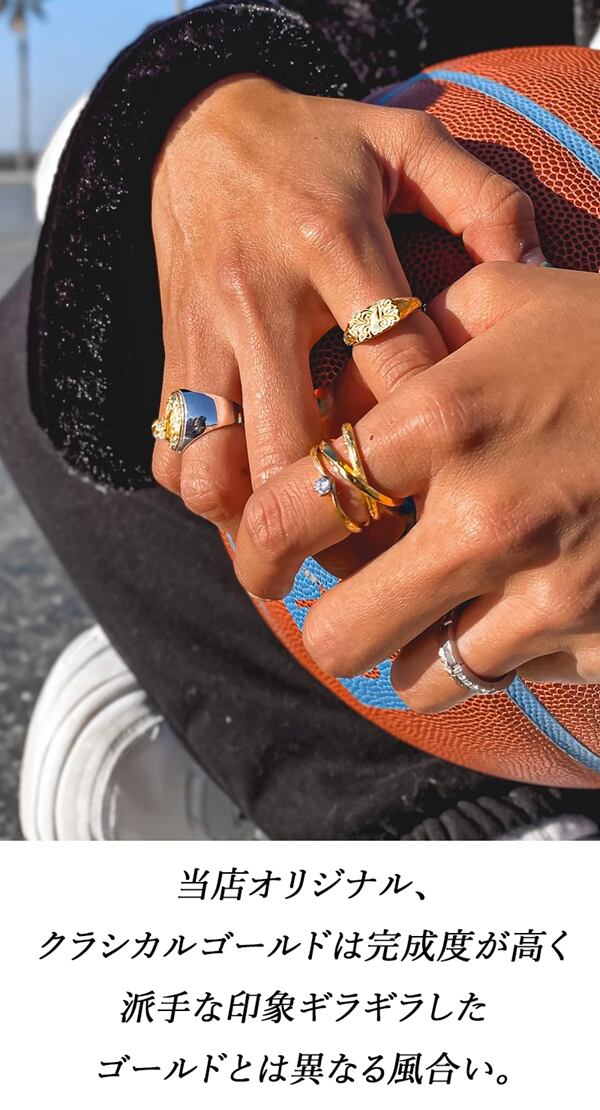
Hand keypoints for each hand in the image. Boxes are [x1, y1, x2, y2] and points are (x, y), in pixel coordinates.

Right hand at [150, 74, 542, 532]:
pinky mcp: (169, 360)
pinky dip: (209, 499)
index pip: (394, 363)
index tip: (464, 498)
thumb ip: (482, 201)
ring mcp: (204, 336)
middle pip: (294, 450)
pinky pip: (171, 457)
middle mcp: (260, 296)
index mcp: (333, 238)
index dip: (434, 441)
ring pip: (215, 470)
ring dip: (259, 529)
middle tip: (384, 572)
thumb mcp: (407, 144)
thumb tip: (531, 280)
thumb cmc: (321, 148)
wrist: (195, 136)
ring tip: (309, 553)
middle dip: (342, 529)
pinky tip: (255, 507)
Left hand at [234, 263, 599, 709]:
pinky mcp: (597, 637)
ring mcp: (548, 591)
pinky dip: (490, 652)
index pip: (293, 511)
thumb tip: (338, 370)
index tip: (256, 557)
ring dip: (410, 644)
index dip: (253, 546)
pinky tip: (514, 601)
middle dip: (330, 620)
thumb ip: (413, 332)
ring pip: (416, 677)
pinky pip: (502, 676)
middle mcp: (486, 519)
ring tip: (435, 599)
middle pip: (338, 635)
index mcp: (445, 421)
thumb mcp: (518, 296)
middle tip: (347, 593)